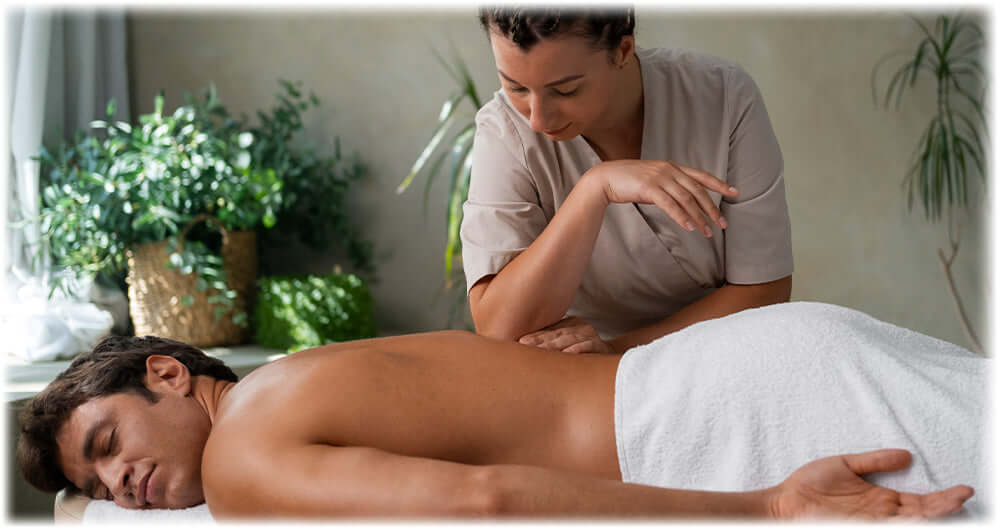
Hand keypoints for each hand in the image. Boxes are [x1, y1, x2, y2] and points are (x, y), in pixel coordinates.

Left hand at [518, 317, 615, 353]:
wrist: (615, 358)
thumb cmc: (585, 354)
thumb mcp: (569, 345)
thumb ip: (552, 344)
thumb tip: (525, 348)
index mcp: (571, 325)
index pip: (550, 331)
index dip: (536, 336)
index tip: (520, 342)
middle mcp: (581, 328)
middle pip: (557, 334)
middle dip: (540, 340)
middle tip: (525, 345)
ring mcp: (592, 336)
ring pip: (570, 339)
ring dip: (555, 345)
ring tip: (540, 350)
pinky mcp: (602, 346)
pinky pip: (589, 347)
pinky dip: (578, 350)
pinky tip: (567, 354)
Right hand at [590, 159, 738, 237]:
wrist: (605, 178)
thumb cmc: (628, 181)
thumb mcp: (653, 180)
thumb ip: (669, 185)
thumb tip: (683, 200)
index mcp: (672, 167)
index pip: (702, 176)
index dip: (719, 184)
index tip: (735, 193)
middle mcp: (669, 170)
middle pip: (698, 191)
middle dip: (712, 209)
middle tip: (722, 224)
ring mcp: (660, 178)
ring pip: (687, 200)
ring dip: (699, 218)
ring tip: (707, 232)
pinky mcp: (649, 188)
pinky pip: (670, 205)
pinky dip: (682, 217)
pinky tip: (689, 227)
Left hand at [771, 449, 973, 520]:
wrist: (784, 500)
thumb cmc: (810, 484)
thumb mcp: (846, 465)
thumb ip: (875, 461)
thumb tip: (907, 455)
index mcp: (881, 499)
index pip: (920, 502)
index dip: (943, 498)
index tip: (963, 490)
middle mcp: (881, 515)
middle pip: (922, 514)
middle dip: (945, 507)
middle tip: (963, 496)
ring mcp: (871, 523)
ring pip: (909, 523)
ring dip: (931, 516)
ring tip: (950, 506)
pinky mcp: (860, 527)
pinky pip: (888, 528)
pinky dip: (905, 524)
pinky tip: (917, 519)